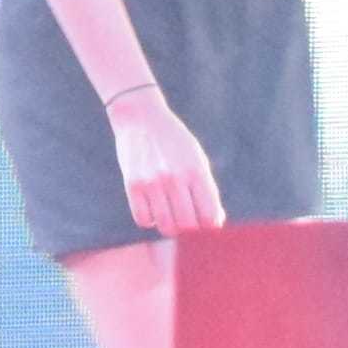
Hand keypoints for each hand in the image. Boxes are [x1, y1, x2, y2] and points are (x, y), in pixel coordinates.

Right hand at [111, 89, 224, 234]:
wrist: (141, 116)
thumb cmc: (175, 142)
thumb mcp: (197, 159)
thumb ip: (207, 190)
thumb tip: (215, 222)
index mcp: (197, 171)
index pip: (209, 216)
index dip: (210, 227)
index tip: (206, 225)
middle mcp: (175, 177)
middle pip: (188, 226)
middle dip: (190, 230)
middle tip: (186, 221)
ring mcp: (152, 182)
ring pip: (166, 227)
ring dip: (170, 227)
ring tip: (169, 216)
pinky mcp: (132, 184)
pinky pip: (143, 220)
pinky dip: (149, 219)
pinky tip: (152, 207)